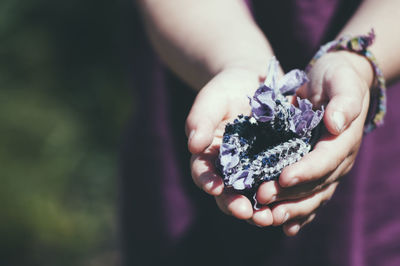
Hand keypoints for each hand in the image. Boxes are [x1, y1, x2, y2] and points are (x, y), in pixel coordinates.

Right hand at [187, 66, 282, 225]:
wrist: (256, 82)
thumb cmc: (227, 90)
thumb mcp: (212, 100)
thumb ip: (201, 120)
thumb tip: (193, 144)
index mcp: (210, 157)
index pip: (204, 174)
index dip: (207, 182)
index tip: (216, 188)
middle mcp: (231, 170)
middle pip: (229, 194)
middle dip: (236, 206)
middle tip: (246, 212)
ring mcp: (255, 172)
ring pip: (256, 198)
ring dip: (262, 211)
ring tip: (270, 217)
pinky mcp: (278, 169)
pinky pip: (281, 189)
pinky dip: (285, 201)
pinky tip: (294, 207)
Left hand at [255, 51, 373, 234]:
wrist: (336, 82)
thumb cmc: (336, 77)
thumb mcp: (341, 80)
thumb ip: (344, 101)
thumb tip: (336, 124)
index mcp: (343, 140)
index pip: (325, 161)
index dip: (305, 172)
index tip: (283, 178)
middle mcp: (337, 160)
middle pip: (316, 185)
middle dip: (289, 195)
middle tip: (262, 200)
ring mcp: (328, 169)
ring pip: (312, 196)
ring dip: (289, 209)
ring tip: (265, 218)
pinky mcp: (315, 171)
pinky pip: (309, 196)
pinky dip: (298, 212)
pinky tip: (283, 225)